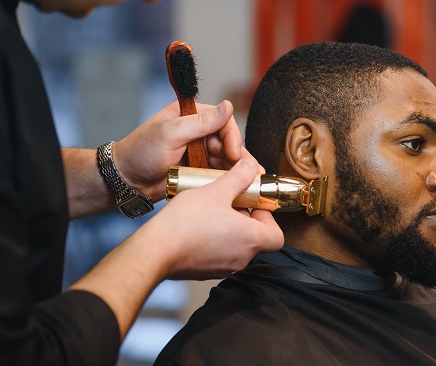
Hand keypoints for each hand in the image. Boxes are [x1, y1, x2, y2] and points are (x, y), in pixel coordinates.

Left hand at [112, 100, 245, 200]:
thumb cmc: (140, 152)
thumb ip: (201, 122)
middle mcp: (197, 133)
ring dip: (238, 170)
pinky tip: (239, 188)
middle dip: (239, 158)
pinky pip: (218, 174)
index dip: (233, 138)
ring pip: (226, 160)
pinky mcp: (197, 170)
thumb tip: (228, 105)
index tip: (234, 153)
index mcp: (191, 116)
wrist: (124, 181)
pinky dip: (227, 180)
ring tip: (252, 183)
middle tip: (250, 173)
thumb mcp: (171, 133)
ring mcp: (198, 153)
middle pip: (229, 143)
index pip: (223, 122)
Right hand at [135, 156, 283, 279]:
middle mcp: (241, 258)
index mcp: (251, 240)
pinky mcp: (204, 271)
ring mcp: (223, 268)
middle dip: (246, 218)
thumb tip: (251, 166)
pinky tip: (197, 225)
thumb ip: (238, 177)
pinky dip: (214, 240)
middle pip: (256, 239)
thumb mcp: (216, 191)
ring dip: (230, 228)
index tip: (254, 204)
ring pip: (236, 246)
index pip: (277, 235)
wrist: (154, 251)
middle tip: (232, 202)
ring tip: (213, 210)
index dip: (268, 218)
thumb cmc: (186, 224)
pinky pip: (218, 254)